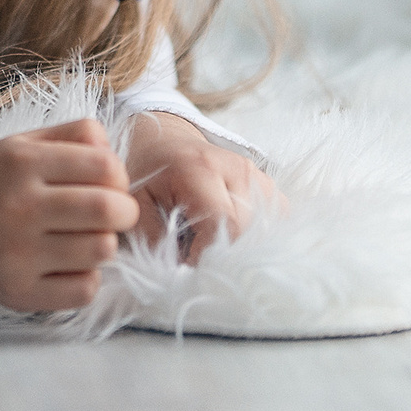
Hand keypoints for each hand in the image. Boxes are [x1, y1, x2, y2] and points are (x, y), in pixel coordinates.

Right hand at [0, 119, 139, 311]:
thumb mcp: (20, 143)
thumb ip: (72, 136)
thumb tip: (118, 156)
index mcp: (22, 161)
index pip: (105, 167)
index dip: (120, 176)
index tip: (110, 185)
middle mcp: (19, 206)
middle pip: (109, 210)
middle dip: (124, 212)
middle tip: (113, 215)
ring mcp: (17, 253)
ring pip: (102, 251)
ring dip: (104, 244)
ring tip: (85, 239)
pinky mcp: (17, 292)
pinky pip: (84, 290)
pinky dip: (86, 278)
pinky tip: (68, 266)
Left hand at [123, 110, 282, 261]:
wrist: (164, 140)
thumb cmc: (148, 173)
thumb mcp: (136, 201)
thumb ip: (151, 236)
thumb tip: (178, 270)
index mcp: (199, 169)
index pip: (224, 224)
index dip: (208, 253)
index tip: (187, 261)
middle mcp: (235, 168)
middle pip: (246, 229)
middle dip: (222, 251)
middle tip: (196, 252)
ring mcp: (255, 172)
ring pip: (264, 226)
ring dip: (242, 243)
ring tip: (213, 239)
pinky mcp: (264, 181)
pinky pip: (274, 217)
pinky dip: (256, 232)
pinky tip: (232, 231)